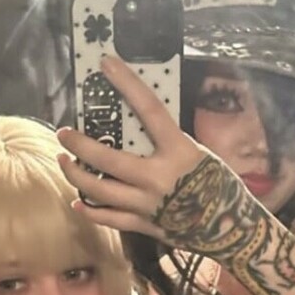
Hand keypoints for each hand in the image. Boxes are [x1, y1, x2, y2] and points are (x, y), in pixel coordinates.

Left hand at [57, 52, 207, 240]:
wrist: (232, 230)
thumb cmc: (220, 186)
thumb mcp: (199, 154)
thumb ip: (169, 144)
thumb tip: (141, 129)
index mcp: (178, 152)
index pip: (150, 110)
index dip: (127, 84)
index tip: (106, 64)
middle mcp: (158, 178)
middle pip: (108, 160)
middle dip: (80, 145)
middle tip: (63, 133)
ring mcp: (148, 204)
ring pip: (100, 191)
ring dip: (76, 175)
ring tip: (64, 161)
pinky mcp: (145, 225)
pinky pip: (110, 220)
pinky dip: (91, 212)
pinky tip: (77, 203)